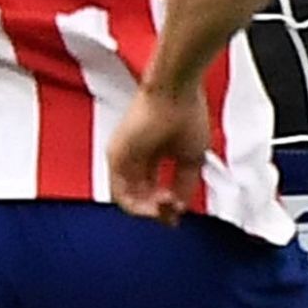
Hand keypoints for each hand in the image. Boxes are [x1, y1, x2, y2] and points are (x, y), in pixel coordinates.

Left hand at [106, 79, 212, 221]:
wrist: (176, 92)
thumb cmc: (187, 114)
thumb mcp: (191, 159)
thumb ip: (184, 185)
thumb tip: (180, 206)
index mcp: (151, 155)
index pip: (151, 190)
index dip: (164, 206)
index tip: (177, 215)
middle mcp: (133, 158)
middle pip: (138, 197)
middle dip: (156, 211)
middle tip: (172, 216)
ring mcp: (122, 157)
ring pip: (127, 199)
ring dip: (148, 211)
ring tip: (166, 208)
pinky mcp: (116, 156)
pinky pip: (120, 193)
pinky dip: (138, 205)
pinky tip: (157, 204)